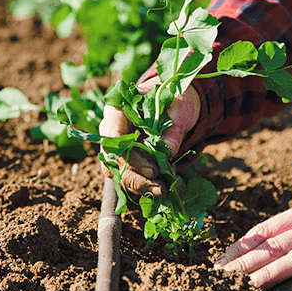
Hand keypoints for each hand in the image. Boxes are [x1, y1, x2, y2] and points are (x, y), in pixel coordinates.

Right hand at [98, 76, 199, 196]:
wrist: (176, 104)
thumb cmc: (175, 99)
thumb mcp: (179, 107)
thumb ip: (173, 128)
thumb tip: (168, 152)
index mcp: (119, 110)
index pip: (113, 136)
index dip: (129, 156)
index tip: (152, 171)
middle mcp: (112, 130)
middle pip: (114, 159)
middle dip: (136, 177)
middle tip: (160, 187)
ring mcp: (118, 146)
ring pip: (118, 171)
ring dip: (139, 185)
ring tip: (163, 191)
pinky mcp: (127, 159)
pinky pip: (128, 176)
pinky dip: (143, 185)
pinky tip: (160, 190)